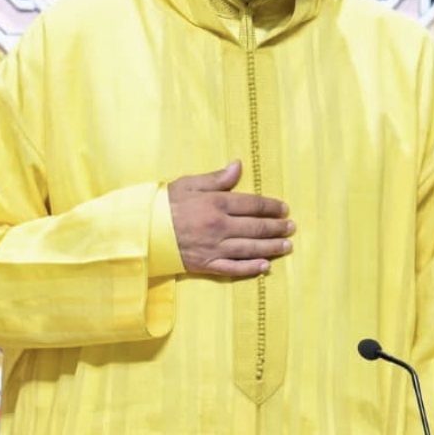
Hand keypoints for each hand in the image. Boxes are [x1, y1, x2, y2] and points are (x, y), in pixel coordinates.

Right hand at [167, 160, 293, 277]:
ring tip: (286, 246)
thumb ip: (217, 178)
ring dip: (271, 248)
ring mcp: (214, 248)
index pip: (252, 204)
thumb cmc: (164, 204)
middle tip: (291, 228)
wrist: (142, 231)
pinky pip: (233, 269)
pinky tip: (265, 267)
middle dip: (277, 228)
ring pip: (249, 248)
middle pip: (255, 227)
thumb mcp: (189, 183)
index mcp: (216, 203)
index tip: (284, 209)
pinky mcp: (205, 265)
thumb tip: (239, 166)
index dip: (271, 207)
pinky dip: (250, 269)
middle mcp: (219, 227)